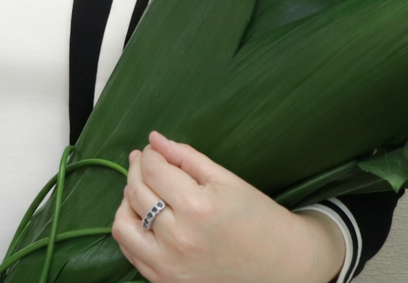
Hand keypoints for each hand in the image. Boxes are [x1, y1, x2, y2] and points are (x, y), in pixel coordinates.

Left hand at [110, 132, 345, 282]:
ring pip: (123, 224)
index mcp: (197, 207)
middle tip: (144, 161)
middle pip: (136, 193)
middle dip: (137, 169)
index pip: (154, 170)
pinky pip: (131, 252)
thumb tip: (155, 139)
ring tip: (140, 189)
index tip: (154, 149)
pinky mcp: (166, 281)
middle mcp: (179, 238)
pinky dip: (131, 230)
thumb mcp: (228, 181)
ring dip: (126, 201)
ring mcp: (169, 264)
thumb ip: (187, 158)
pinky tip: (144, 217)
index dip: (150, 154)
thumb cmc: (260, 220)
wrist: (283, 267)